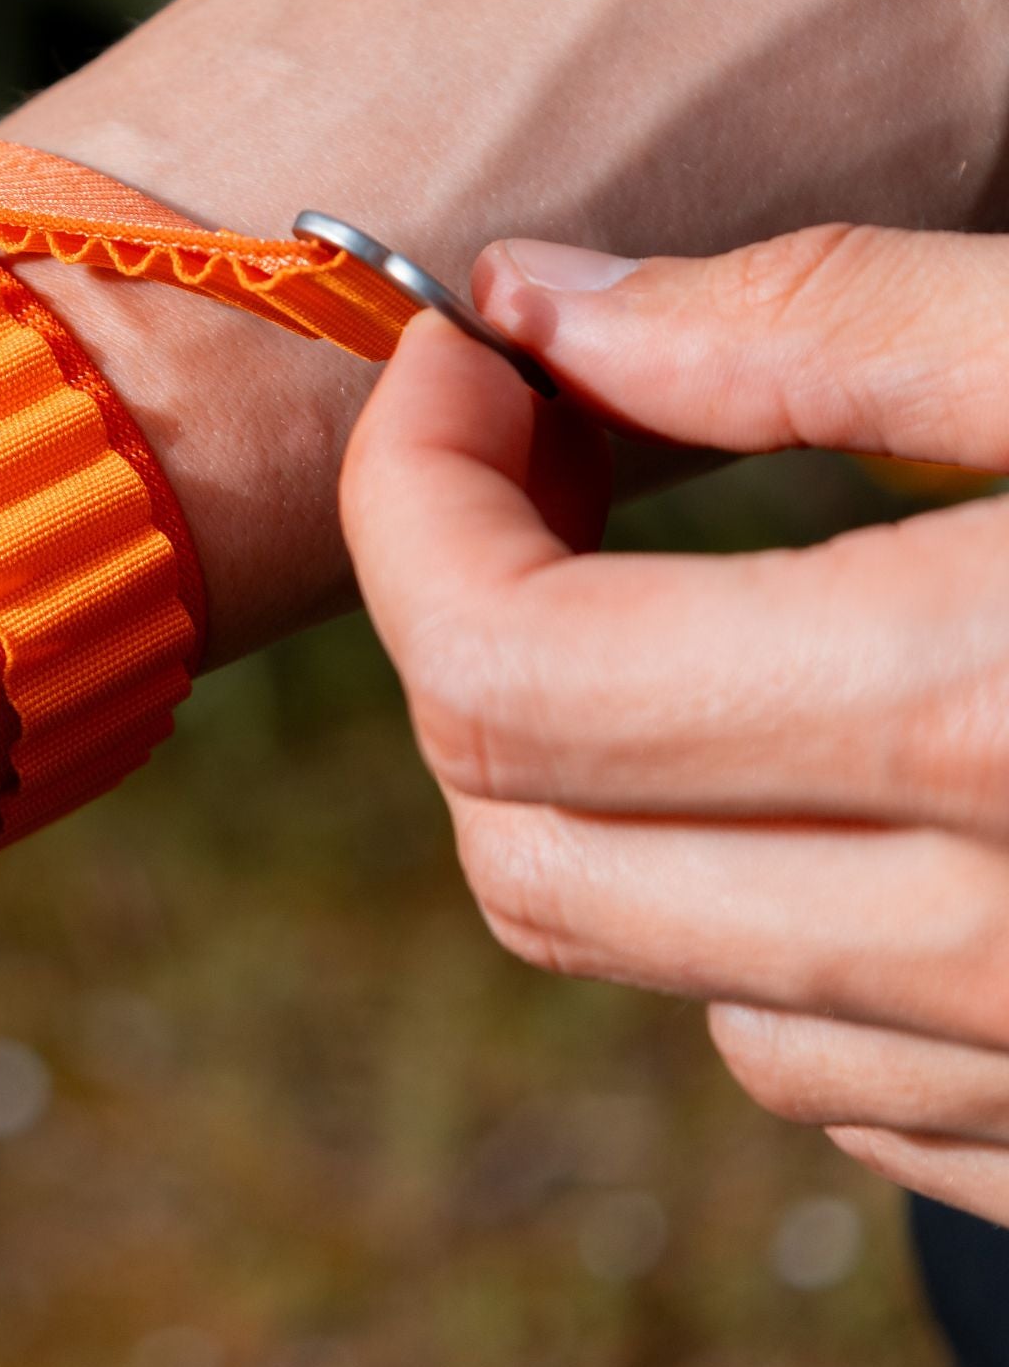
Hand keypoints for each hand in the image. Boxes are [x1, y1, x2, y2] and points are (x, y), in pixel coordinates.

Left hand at [344, 224, 1008, 1227]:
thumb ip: (826, 326)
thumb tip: (545, 305)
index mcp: (983, 718)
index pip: (501, 666)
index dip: (416, 491)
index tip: (460, 360)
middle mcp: (989, 949)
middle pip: (517, 829)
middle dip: (469, 611)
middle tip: (545, 452)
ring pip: (642, 951)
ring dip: (604, 764)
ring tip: (721, 601)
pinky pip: (808, 1061)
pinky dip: (750, 911)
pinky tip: (850, 780)